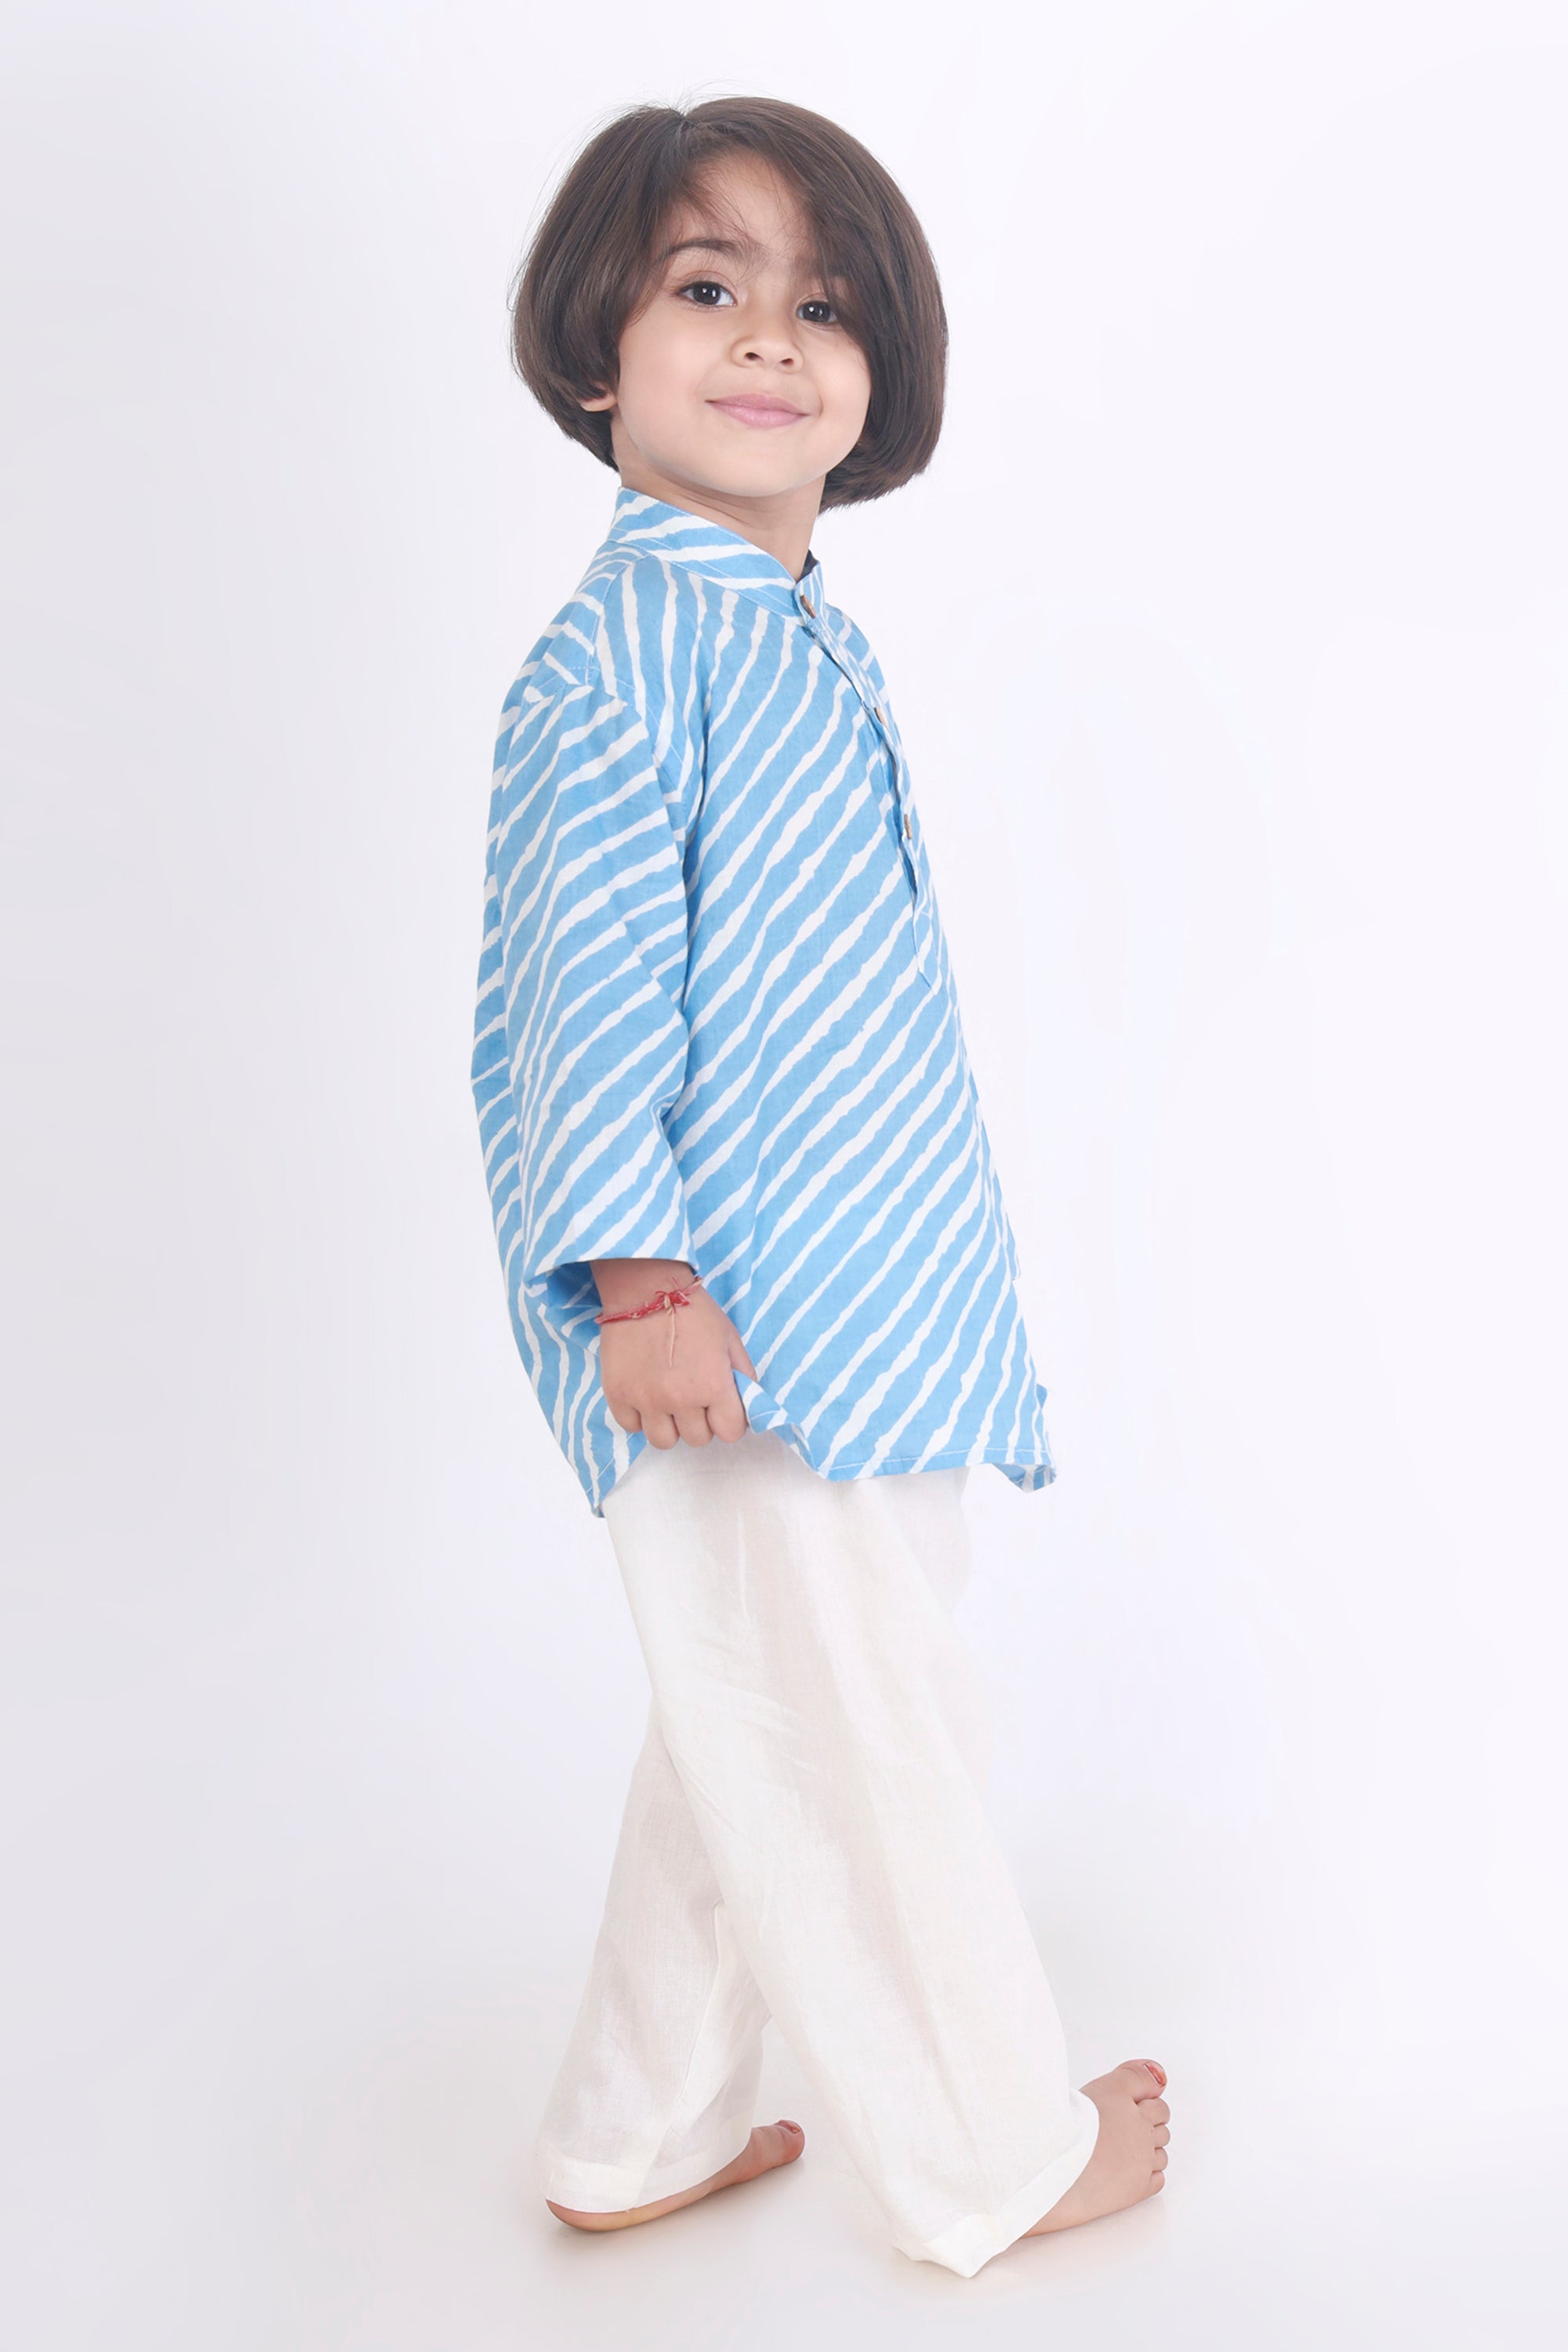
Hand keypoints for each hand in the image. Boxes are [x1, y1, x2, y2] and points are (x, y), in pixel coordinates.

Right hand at [590, 1258, 756, 1447]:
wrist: (645, 1288)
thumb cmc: (693, 1310)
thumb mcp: (729, 1339)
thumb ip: (743, 1376)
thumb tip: (748, 1404)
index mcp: (713, 1385)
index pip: (730, 1433)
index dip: (729, 1420)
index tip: (722, 1406)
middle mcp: (680, 1399)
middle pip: (698, 1439)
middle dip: (701, 1421)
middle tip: (694, 1396)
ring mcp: (646, 1399)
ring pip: (664, 1441)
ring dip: (670, 1425)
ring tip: (668, 1400)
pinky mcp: (618, 1394)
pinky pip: (632, 1427)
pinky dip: (640, 1416)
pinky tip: (645, 1393)